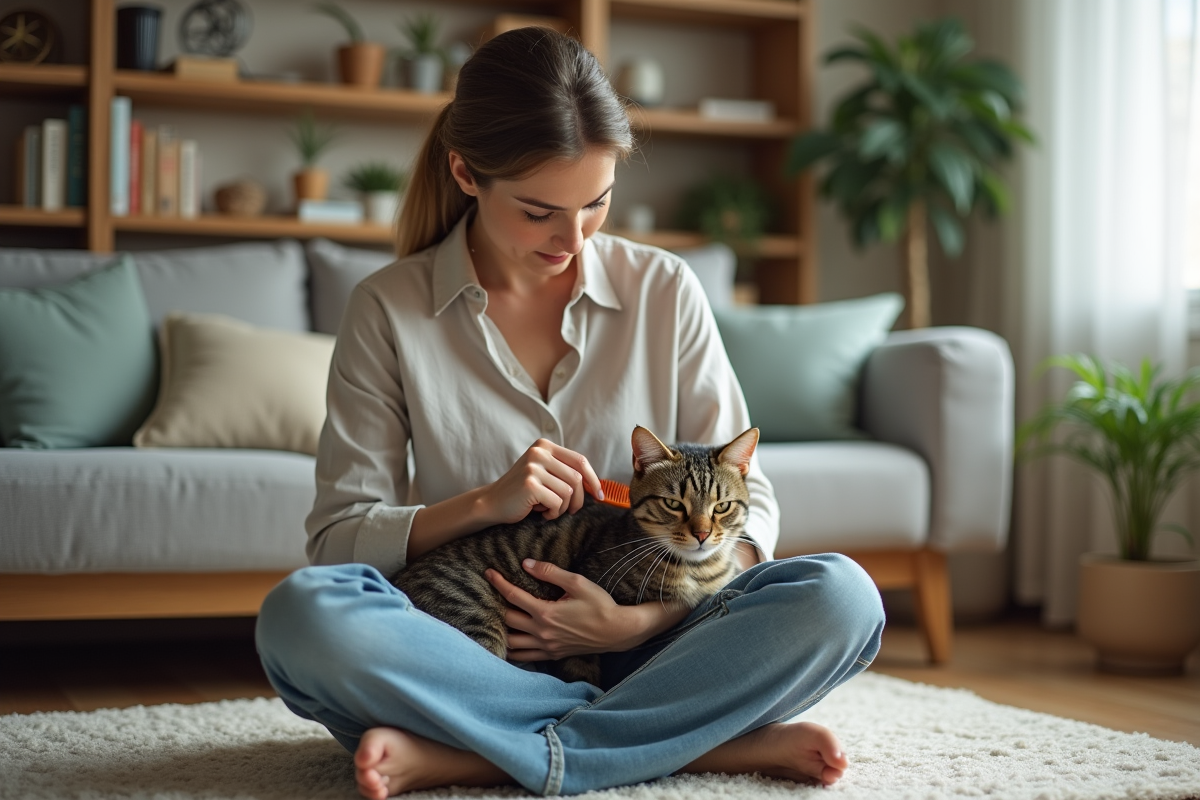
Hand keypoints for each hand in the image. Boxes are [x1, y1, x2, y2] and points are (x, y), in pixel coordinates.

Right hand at [483, 439, 602, 524]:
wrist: (492, 503)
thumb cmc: (523, 492)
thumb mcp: (544, 474)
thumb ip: (565, 471)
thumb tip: (597, 485)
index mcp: (544, 446)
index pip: (580, 461)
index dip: (593, 479)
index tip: (600, 496)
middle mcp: (539, 452)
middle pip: (577, 478)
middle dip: (578, 499)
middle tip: (571, 511)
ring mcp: (533, 467)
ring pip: (568, 492)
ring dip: (562, 508)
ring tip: (548, 509)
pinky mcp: (530, 484)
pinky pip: (557, 503)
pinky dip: (553, 514)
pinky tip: (540, 513)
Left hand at [485, 559, 647, 659]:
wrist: (617, 631)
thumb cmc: (600, 605)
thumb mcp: (577, 583)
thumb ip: (550, 573)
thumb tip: (526, 564)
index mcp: (546, 613)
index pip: (513, 596)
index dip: (498, 583)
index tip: (488, 573)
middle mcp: (542, 632)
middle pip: (507, 620)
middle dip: (495, 606)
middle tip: (490, 595)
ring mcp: (547, 646)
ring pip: (512, 643)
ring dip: (500, 631)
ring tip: (495, 619)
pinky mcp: (553, 654)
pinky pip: (525, 656)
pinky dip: (513, 650)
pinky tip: (509, 642)